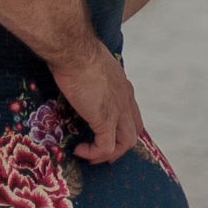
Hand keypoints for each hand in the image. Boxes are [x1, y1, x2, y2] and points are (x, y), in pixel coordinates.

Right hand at [52, 41, 141, 164]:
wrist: (74, 51)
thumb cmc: (76, 51)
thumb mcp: (91, 62)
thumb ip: (91, 73)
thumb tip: (76, 75)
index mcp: (123, 85)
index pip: (132, 112)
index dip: (122, 126)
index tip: (105, 132)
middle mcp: (126, 99)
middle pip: (134, 130)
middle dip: (120, 145)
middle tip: (102, 152)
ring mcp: (118, 110)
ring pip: (126, 143)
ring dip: (109, 154)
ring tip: (90, 156)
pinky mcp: (105, 120)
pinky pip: (106, 147)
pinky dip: (94, 153)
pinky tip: (79, 150)